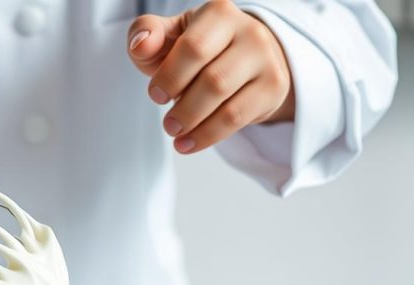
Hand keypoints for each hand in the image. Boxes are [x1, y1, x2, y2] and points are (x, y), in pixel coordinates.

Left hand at [127, 0, 294, 153]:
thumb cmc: (198, 46)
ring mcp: (266, 61)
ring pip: (227, 104)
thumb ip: (147, 33)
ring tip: (176, 134)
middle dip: (184, 108)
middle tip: (168, 124)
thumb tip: (140, 45)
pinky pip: (238, 119)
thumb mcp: (169, 35)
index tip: (156, 95)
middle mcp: (250, 32)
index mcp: (219, 13)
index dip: (170, 77)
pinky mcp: (273, 88)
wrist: (243, 55)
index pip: (193, 48)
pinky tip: (189, 143)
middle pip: (213, 80)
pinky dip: (208, 136)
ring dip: (195, 125)